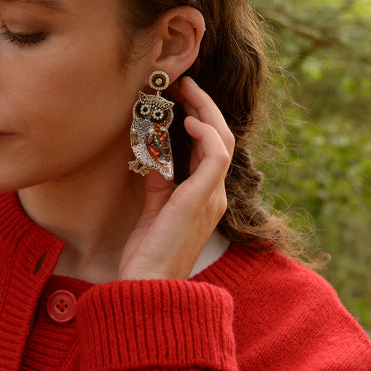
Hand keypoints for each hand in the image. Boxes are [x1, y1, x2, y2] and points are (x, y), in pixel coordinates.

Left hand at [118, 76, 234, 280]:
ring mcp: (212, 196)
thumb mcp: (154, 209)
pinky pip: (216, 155)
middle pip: (221, 136)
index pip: (211, 147)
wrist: (147, 287)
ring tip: (185, 90)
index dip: (199, 118)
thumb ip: (159, 182)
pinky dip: (207, 132)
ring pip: (223, 139)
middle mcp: (214, 194)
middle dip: (203, 105)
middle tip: (182, 83)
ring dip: (205, 110)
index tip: (178, 98)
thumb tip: (154, 154)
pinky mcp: (202, 198)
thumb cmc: (148, 254)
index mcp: (205, 196)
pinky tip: (189, 120)